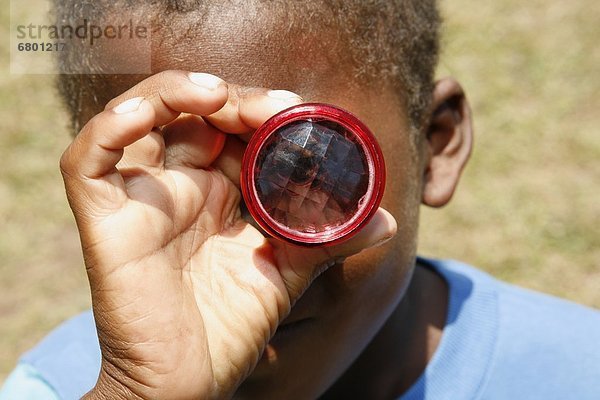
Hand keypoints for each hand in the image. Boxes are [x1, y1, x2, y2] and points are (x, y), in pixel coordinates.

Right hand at [59, 71, 396, 398]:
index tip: (294, 111)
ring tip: (216, 95)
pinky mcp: (105, 220)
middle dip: (231, 97)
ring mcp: (140, 198)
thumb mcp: (287, 273)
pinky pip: (87, 160)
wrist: (189, 385)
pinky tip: (144, 113)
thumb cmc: (231, 328)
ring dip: (175, 92)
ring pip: (139, 116)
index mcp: (220, 192)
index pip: (234, 126)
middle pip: (193, 111)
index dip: (260, 108)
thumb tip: (386, 220)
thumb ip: (328, 240)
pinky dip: (108, 127)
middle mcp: (179, 186)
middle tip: (269, 107)